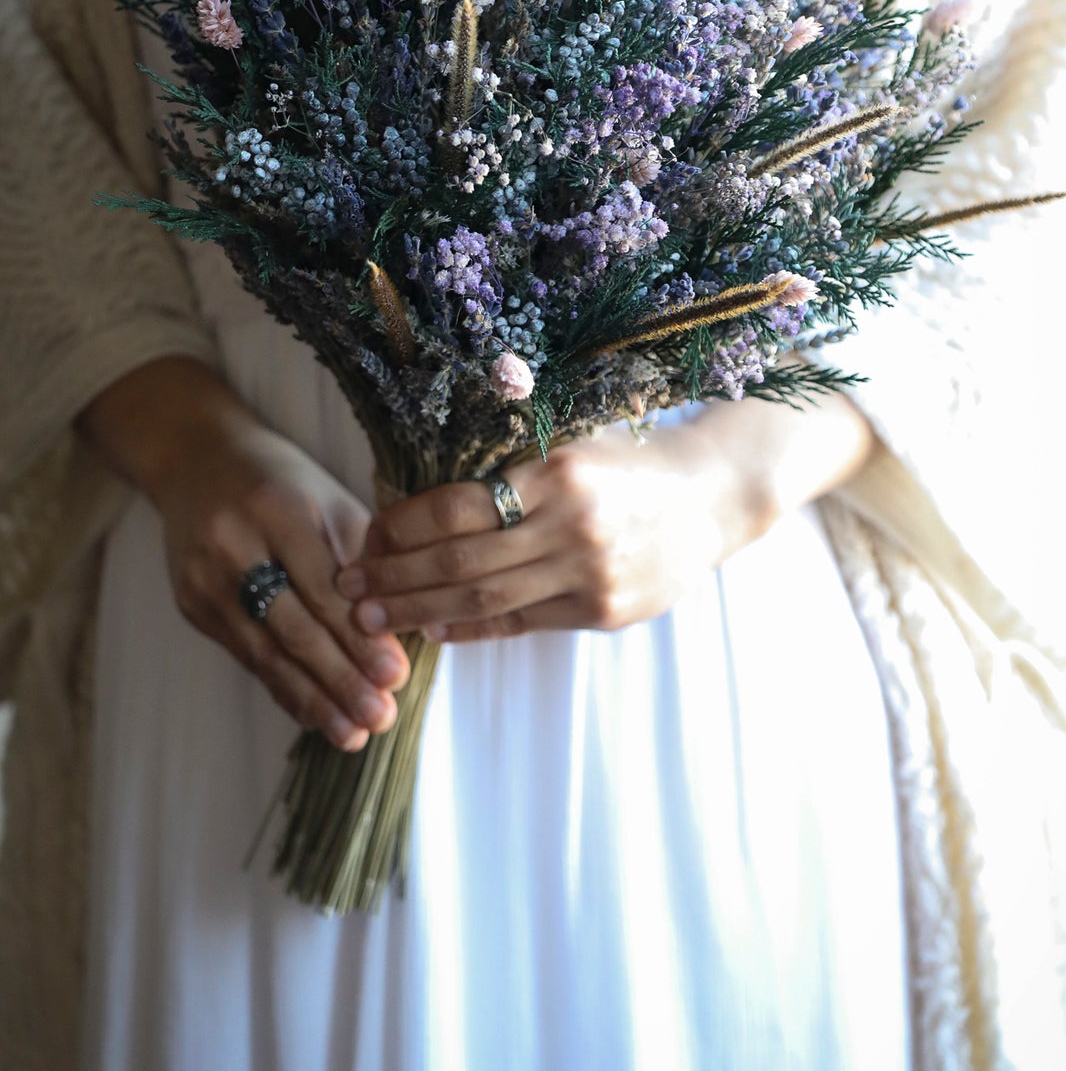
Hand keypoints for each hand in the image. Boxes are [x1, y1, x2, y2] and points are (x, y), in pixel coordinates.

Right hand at [80, 357, 409, 748]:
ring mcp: (203, 579)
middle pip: (292, 626)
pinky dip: (283, 688)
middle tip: (380, 717)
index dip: (360, 637)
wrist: (194, 459)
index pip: (325, 588)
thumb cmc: (283, 482)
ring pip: (265, 651)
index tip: (396, 677)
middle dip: (340, 679)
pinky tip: (315, 714)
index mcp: (278, 510)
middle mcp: (233, 545)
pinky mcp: (190, 604)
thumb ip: (364, 559)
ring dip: (312, 699)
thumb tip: (406, 626)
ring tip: (352, 735)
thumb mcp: (330, 500)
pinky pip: (245, 656)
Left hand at [337, 392, 877, 644]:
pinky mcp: (603, 610)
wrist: (711, 498)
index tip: (368, 535)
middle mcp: (572, 524)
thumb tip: (423, 506)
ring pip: (484, 599)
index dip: (402, 526)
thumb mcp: (572, 443)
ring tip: (373, 618)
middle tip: (348, 589)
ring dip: (418, 610)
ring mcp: (590, 573)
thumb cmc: (628, 464)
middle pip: (460, 560)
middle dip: (395, 577)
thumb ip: (509, 466)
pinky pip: (521, 622)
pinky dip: (470, 627)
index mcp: (557, 472)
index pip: (458, 507)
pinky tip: (433, 626)